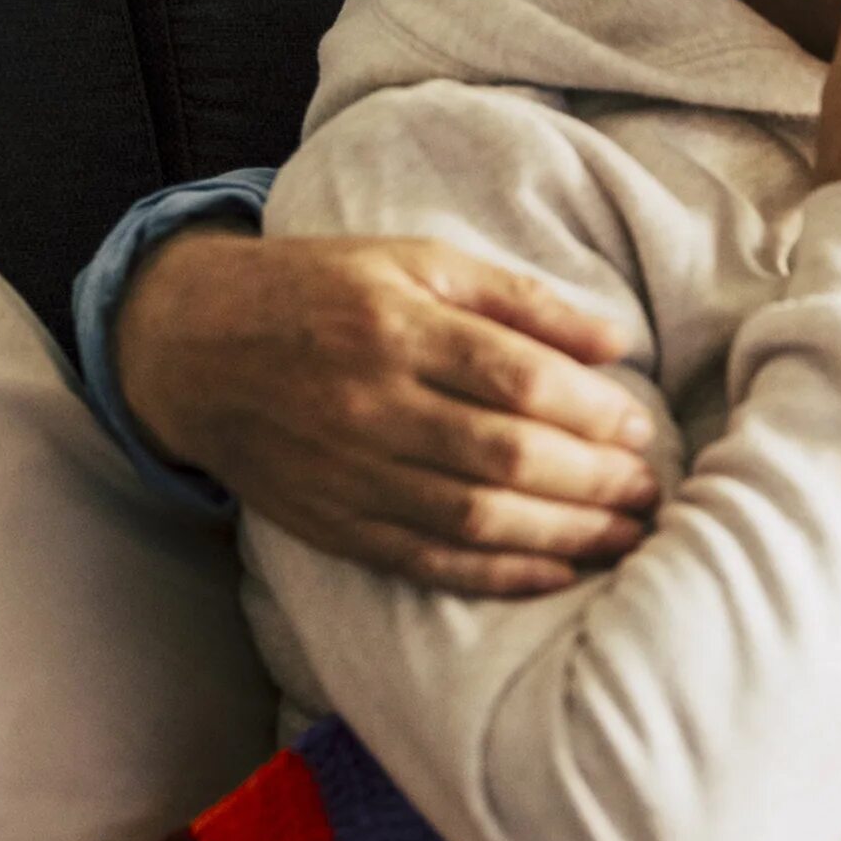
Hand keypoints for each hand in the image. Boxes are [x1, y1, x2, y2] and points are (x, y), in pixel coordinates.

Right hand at [114, 228, 663, 595]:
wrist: (191, 346)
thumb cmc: (324, 292)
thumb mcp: (419, 264)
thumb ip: (521, 300)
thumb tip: (617, 341)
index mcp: (397, 327)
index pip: (517, 379)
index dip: (591, 411)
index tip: (640, 429)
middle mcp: (371, 405)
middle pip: (504, 455)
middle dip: (593, 480)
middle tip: (649, 490)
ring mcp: (348, 472)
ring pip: (473, 518)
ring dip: (564, 536)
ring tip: (627, 536)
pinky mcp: (332, 524)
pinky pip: (426, 562)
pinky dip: (498, 576)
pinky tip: (557, 574)